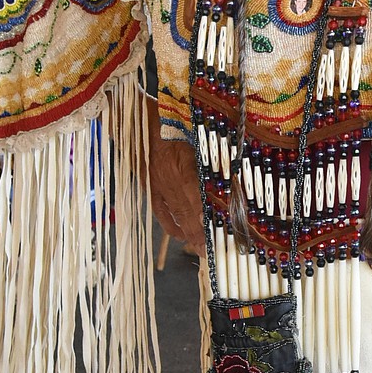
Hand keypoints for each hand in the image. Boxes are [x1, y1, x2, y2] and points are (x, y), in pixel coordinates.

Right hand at [146, 95, 205, 253]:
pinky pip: (160, 212)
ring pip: (175, 216)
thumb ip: (212, 162)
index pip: (199, 201)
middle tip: (211, 253)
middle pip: (188, 215)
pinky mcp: (149, 187)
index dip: (208, 220)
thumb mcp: (198, 140)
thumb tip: (232, 180)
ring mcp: (158, 187)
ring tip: (199, 250)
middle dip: (200, 236)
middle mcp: (170, 182)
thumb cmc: (175, 123)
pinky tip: (179, 236)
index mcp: (184, 168)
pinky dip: (170, 226)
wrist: (139, 119)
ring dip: (188, 235)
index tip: (219, 234)